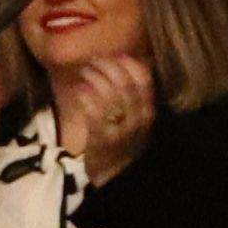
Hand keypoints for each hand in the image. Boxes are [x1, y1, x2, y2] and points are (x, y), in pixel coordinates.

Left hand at [53, 50, 158, 184]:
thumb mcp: (136, 119)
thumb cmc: (123, 140)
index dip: (129, 64)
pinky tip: (79, 89)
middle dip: (108, 67)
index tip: (116, 55)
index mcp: (148, 112)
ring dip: (94, 78)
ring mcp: (120, 128)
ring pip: (108, 94)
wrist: (114, 172)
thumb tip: (126, 64)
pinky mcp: (101, 136)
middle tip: (94, 60)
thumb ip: (133, 96)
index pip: (144, 81)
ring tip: (85, 71)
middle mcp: (137, 119)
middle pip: (124, 84)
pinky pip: (93, 110)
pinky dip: (85, 96)